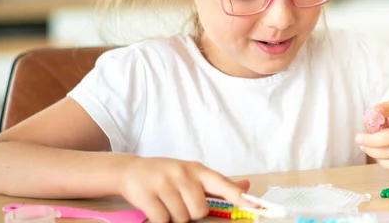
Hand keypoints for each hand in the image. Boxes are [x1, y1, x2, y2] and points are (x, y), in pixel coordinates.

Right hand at [118, 157, 253, 222]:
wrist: (131, 170)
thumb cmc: (168, 175)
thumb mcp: (193, 174)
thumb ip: (219, 183)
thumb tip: (247, 186)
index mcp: (197, 170)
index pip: (222, 183)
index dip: (239, 197)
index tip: (257, 206)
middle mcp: (182, 173)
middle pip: (199, 210)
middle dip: (190, 213)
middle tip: (179, 202)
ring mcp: (164, 183)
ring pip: (181, 218)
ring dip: (174, 216)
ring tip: (166, 202)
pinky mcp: (147, 194)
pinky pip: (162, 220)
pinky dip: (160, 219)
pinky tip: (155, 206)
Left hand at [355, 98, 388, 170]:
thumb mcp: (386, 111)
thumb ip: (374, 114)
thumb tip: (365, 121)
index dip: (384, 109)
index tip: (372, 111)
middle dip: (372, 140)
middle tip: (359, 139)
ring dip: (375, 152)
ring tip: (365, 147)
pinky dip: (384, 162)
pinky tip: (377, 156)